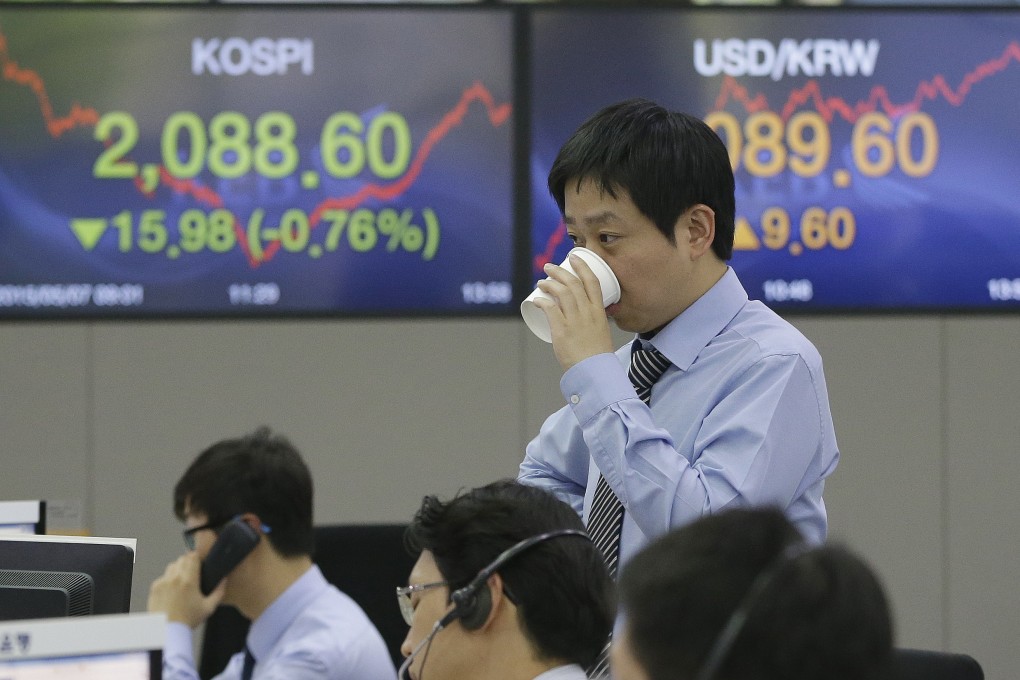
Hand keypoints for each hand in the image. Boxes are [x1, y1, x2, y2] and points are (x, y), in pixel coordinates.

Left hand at [148, 551, 224, 627]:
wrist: (166, 631)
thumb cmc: (187, 621)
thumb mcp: (208, 608)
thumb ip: (219, 592)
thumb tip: (225, 579)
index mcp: (189, 581)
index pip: (192, 557)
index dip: (197, 558)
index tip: (200, 562)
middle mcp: (175, 578)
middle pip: (182, 559)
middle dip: (188, 562)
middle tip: (193, 572)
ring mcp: (163, 582)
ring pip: (172, 566)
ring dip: (178, 569)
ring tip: (182, 580)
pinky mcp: (155, 588)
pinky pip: (163, 577)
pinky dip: (168, 579)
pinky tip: (172, 590)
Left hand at [533, 253, 613, 369]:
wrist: (594, 372)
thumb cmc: (597, 355)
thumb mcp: (600, 332)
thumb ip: (592, 322)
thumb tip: (581, 317)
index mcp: (599, 312)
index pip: (592, 282)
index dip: (582, 266)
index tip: (574, 258)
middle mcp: (588, 313)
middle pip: (573, 284)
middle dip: (560, 271)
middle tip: (549, 267)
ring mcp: (575, 321)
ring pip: (561, 293)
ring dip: (549, 284)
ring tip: (541, 282)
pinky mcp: (562, 331)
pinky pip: (550, 309)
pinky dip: (542, 301)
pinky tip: (537, 299)